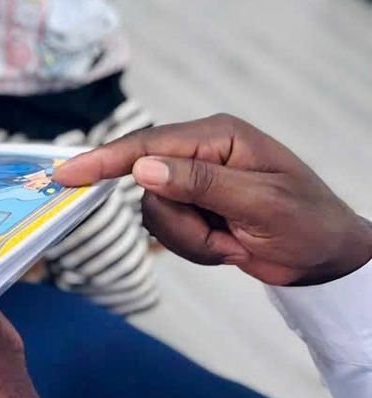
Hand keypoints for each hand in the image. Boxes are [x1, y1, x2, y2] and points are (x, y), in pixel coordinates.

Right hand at [54, 114, 371, 286]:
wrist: (329, 261)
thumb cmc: (309, 224)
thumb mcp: (260, 204)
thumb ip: (200, 183)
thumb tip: (143, 168)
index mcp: (219, 136)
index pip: (149, 144)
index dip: (105, 160)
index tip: (67, 174)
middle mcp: (201, 151)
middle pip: (148, 185)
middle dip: (181, 223)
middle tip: (223, 241)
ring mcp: (195, 180)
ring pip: (155, 213)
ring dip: (192, 240)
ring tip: (233, 245)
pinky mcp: (194, 206)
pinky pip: (169, 230)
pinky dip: (196, 248)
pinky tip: (230, 247)